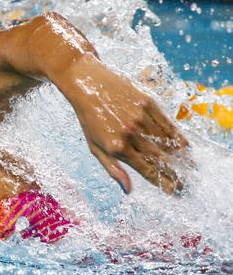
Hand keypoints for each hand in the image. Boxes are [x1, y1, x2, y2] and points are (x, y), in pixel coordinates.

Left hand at [65, 56, 188, 193]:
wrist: (86, 84)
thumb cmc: (88, 118)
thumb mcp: (95, 147)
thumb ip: (113, 169)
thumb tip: (128, 190)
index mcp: (117, 148)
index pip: (147, 170)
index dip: (163, 182)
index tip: (174, 190)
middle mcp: (130, 134)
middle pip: (161, 159)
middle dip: (175, 173)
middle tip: (185, 182)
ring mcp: (140, 117)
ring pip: (167, 141)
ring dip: (180, 156)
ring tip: (189, 165)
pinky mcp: (147, 102)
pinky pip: (168, 123)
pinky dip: (177, 136)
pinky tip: (184, 145)